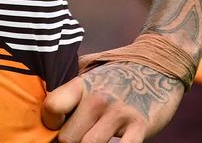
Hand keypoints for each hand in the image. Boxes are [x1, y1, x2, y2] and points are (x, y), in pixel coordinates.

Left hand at [41, 61, 183, 142]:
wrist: (159, 64)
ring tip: (92, 139)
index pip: (52, 107)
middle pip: (68, 137)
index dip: (49, 122)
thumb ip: (68, 85)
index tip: (56, 126)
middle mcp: (98, 98)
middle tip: (77, 137)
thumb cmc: (117, 71)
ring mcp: (119, 113)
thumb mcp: (89, 69)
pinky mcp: (140, 127)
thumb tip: (42, 100)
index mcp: (82, 84)